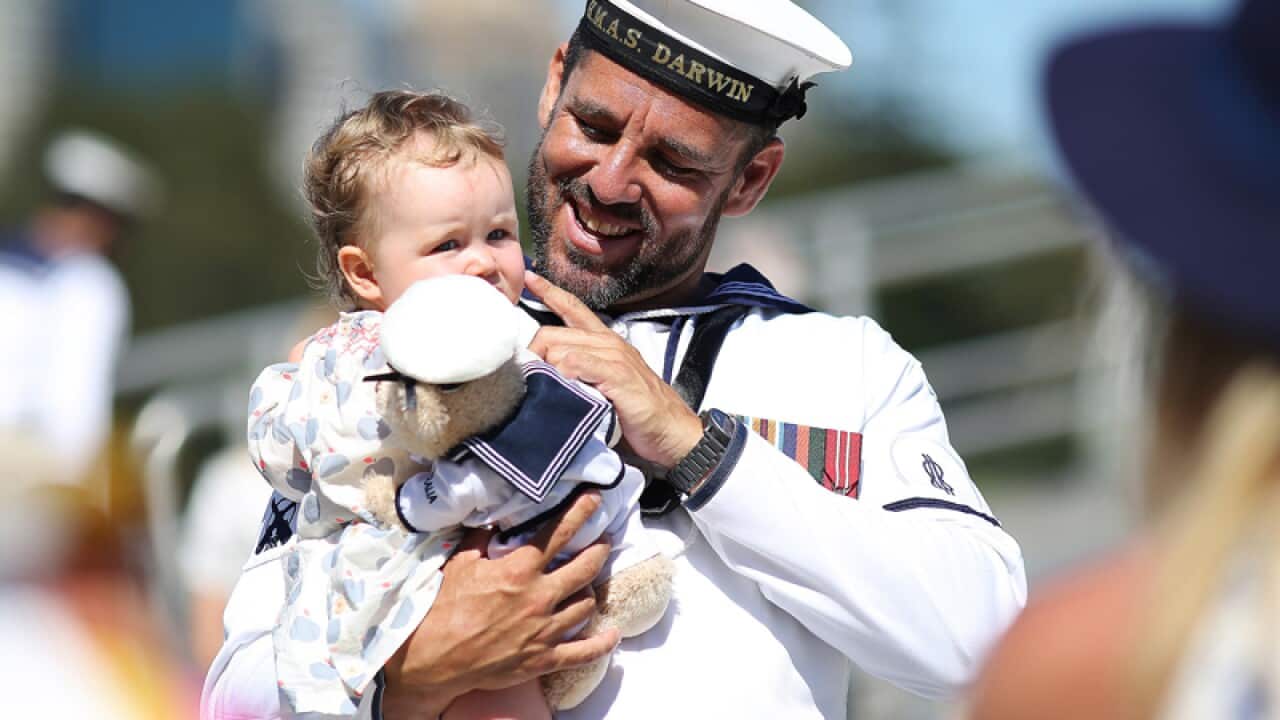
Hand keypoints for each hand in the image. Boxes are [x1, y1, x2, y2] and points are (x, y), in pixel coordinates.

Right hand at [381, 492, 618, 719]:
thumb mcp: (460, 564)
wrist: (435, 658)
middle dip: (599, 550)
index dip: (580, 513)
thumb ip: (481, 539)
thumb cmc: (444, 609)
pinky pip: (583, 652)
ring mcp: (545, 630)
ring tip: (591, 584)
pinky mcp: (544, 658)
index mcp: (519, 570)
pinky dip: (602, 644)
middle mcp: (539, 597)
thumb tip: (493, 519)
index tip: (594, 499)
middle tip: (603, 542)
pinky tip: (612, 634)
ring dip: (591, 592)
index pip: (559, 533)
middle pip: (585, 568)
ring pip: (586, 605)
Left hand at [525, 271, 702, 468]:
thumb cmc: (637, 412)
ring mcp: (614, 356)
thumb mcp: (604, 384)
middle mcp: (608, 342)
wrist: (672, 430)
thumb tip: (545, 374)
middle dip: (533, 355)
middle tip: (529, 381)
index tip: (531, 279)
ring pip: (560, 348)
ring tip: (547, 392)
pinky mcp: (617, 374)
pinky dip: (564, 374)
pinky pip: (577, 363)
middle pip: (553, 334)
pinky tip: (564, 388)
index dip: (550, 292)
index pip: (573, 308)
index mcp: (604, 341)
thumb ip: (580, 373)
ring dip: (546, 369)